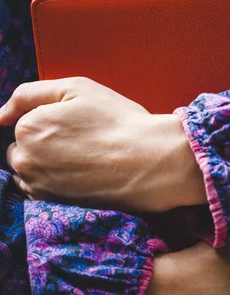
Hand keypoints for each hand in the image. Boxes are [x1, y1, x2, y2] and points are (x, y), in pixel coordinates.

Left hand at [0, 77, 205, 210]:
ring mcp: (37, 186)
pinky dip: (54, 182)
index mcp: (28, 127)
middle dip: (43, 142)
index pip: (23, 120)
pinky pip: (40, 190)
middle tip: (82, 140)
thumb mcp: (77, 88)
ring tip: (83, 158)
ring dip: (47, 163)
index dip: (51, 118)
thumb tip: (0, 113)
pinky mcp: (52, 205)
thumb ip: (30, 93)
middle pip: (23, 147)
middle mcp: (25, 160)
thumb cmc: (118, 121)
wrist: (150, 162)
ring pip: (30, 169)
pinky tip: (80, 174)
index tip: (77, 123)